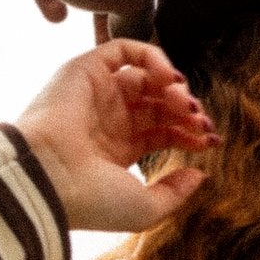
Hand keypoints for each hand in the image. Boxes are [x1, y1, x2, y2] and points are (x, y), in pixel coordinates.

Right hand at [15, 40, 218, 232]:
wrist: (47, 180)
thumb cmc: (89, 201)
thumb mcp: (144, 209)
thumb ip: (174, 193)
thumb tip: (199, 175)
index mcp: (117, 150)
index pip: (163, 131)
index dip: (190, 133)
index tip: (212, 142)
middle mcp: (107, 120)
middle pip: (159, 103)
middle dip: (187, 110)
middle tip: (201, 122)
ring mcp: (96, 95)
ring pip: (146, 77)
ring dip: (174, 86)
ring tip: (185, 103)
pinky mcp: (83, 71)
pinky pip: (123, 50)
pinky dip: (153, 57)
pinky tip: (169, 79)